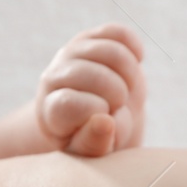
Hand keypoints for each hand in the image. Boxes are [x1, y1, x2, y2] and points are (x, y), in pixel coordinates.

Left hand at [36, 23, 145, 155]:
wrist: (101, 118)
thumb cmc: (96, 140)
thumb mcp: (92, 153)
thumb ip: (96, 144)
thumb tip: (106, 122)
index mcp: (50, 110)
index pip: (70, 104)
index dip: (98, 114)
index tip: (105, 125)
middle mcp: (53, 77)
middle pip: (92, 75)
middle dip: (118, 95)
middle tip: (120, 108)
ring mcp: (71, 54)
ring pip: (111, 51)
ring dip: (131, 76)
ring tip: (128, 92)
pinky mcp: (91, 37)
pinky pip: (119, 33)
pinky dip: (134, 49)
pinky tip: (136, 64)